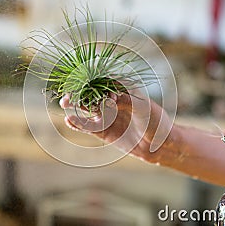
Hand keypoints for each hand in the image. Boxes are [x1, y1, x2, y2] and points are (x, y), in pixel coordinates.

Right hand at [59, 92, 173, 162]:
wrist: (159, 145)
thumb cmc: (155, 120)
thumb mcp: (143, 108)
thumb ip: (126, 101)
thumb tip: (108, 99)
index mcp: (121, 89)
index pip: (103, 81)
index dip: (93, 80)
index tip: (85, 81)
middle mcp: (111, 101)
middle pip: (91, 94)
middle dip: (78, 92)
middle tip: (68, 93)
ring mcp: (106, 116)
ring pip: (86, 108)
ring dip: (75, 105)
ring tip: (64, 102)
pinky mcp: (103, 131)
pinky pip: (88, 126)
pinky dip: (78, 123)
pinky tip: (69, 120)